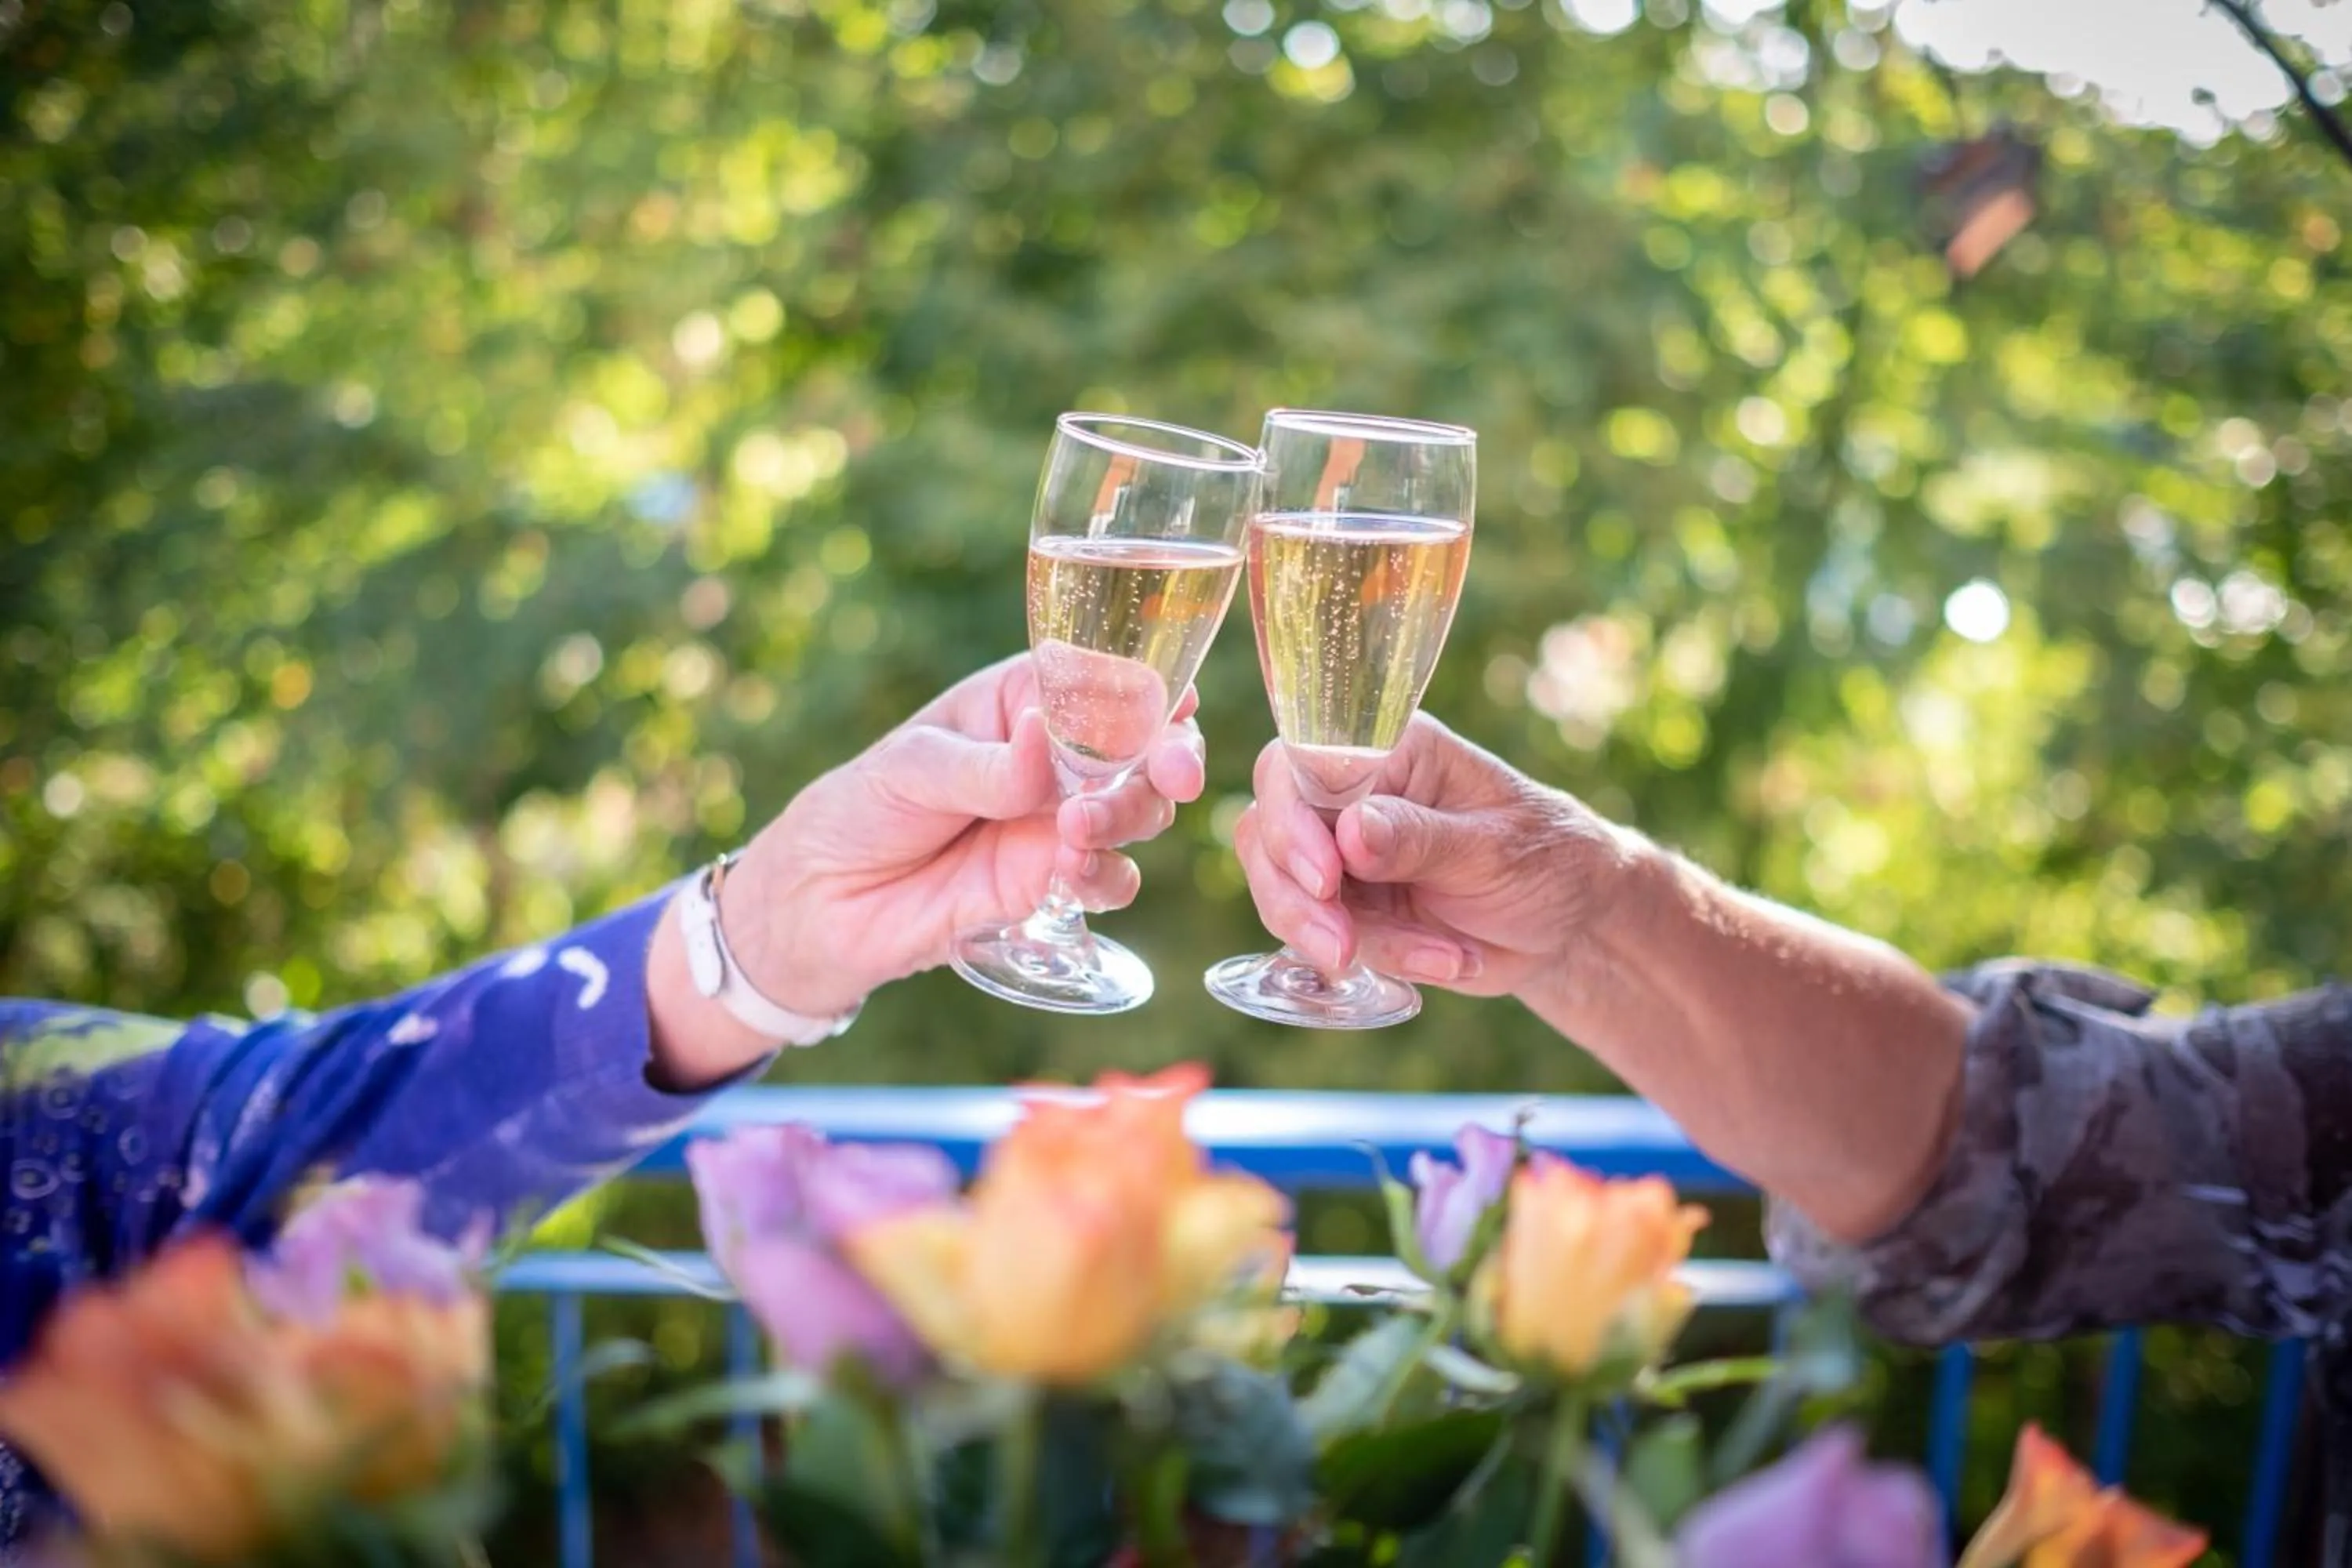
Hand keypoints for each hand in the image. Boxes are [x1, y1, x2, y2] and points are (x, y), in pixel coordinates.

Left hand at [719, 653, 1203, 1021]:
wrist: (821, 905)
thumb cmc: (859, 808)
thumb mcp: (911, 768)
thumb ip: (986, 766)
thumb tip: (1049, 745)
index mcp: (1024, 702)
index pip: (1104, 682)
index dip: (1151, 691)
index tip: (1176, 706)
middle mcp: (1056, 758)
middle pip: (1145, 749)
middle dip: (1170, 758)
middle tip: (1172, 775)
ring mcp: (1059, 822)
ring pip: (1141, 811)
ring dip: (1133, 816)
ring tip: (1078, 830)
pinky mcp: (1052, 883)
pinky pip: (1111, 878)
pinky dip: (1107, 875)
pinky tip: (1069, 875)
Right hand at [1232, 713, 1641, 1003]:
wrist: (1569, 923)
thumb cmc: (1547, 858)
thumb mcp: (1497, 849)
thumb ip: (1421, 839)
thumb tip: (1351, 830)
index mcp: (1388, 750)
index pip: (1297, 764)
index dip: (1290, 820)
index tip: (1326, 879)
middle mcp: (1349, 794)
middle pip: (1267, 832)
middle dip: (1295, 898)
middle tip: (1342, 948)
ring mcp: (1339, 853)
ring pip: (1281, 893)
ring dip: (1342, 940)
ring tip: (1440, 959)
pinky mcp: (1344, 907)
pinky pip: (1319, 938)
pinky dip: (1379, 959)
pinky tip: (1446, 961)